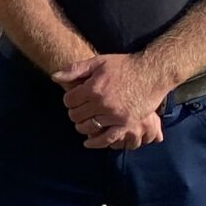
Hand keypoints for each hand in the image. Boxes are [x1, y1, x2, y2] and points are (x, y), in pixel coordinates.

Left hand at [54, 54, 170, 150]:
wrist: (152, 73)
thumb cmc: (124, 65)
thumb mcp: (98, 62)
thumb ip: (75, 69)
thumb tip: (54, 77)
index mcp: (93, 88)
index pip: (69, 100)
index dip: (69, 99)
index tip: (74, 98)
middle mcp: (102, 103)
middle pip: (76, 115)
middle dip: (75, 112)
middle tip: (79, 109)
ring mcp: (114, 115)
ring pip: (88, 127)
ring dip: (82, 126)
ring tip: (83, 122)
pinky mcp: (126, 123)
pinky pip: (107, 138)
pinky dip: (95, 142)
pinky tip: (88, 142)